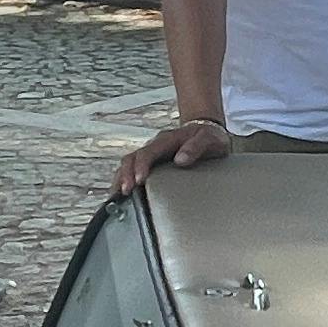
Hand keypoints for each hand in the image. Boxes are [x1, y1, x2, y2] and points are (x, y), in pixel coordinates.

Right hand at [114, 119, 229, 193]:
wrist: (208, 130)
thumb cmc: (210, 137)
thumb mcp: (210, 139)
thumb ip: (196, 147)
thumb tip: (180, 160)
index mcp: (167, 140)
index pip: (148, 152)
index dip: (141, 166)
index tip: (139, 181)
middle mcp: (155, 146)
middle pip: (132, 158)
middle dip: (126, 174)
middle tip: (125, 191)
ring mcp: (152, 153)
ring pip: (129, 164)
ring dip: (122, 178)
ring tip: (118, 197)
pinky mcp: (152, 162)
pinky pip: (133, 169)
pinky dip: (125, 180)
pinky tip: (122, 195)